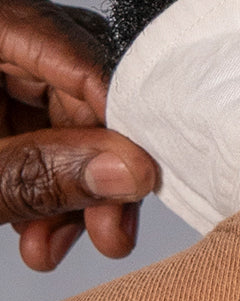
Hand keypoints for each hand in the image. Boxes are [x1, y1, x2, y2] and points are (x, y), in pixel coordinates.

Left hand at [0, 0, 156, 271]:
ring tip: (55, 247)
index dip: (120, 117)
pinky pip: (31, 130)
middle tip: (110, 231)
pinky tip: (40, 232)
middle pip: (74, 87)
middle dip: (91, 167)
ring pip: (57, 115)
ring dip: (67, 187)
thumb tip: (137, 171)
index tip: (147, 173)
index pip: (75, 53)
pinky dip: (39, 182)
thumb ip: (42, 172)